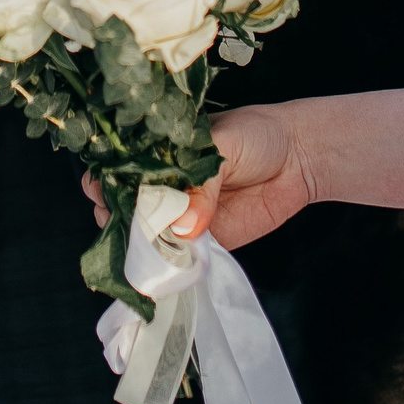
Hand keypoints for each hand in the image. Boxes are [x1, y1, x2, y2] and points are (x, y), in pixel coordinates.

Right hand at [82, 104, 311, 251]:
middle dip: (116, 216)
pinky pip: (177, 258)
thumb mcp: (222, 145)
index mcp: (157, 154)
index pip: (116, 169)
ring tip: (149, 246)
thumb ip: (201, 184)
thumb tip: (185, 227)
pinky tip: (165, 268)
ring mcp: (179, 217)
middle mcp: (161, 186)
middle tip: (130, 221)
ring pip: (144, 238)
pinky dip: (169, 266)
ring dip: (141, 247)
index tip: (104, 191)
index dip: (104, 181)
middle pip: (121, 207)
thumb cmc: (256, 135)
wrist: (299, 157)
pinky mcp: (201, 242)